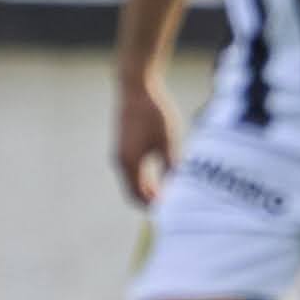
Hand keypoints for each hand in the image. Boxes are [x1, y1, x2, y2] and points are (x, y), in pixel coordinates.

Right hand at [113, 76, 179, 204]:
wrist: (136, 88)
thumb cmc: (154, 113)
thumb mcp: (168, 142)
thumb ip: (172, 167)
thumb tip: (179, 188)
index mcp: (130, 163)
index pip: (139, 196)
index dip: (155, 207)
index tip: (172, 212)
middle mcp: (121, 162)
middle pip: (135, 192)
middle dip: (152, 201)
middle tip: (173, 208)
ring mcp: (120, 154)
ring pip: (134, 182)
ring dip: (149, 190)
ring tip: (170, 195)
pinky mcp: (123, 146)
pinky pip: (133, 171)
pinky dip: (145, 179)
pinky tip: (162, 178)